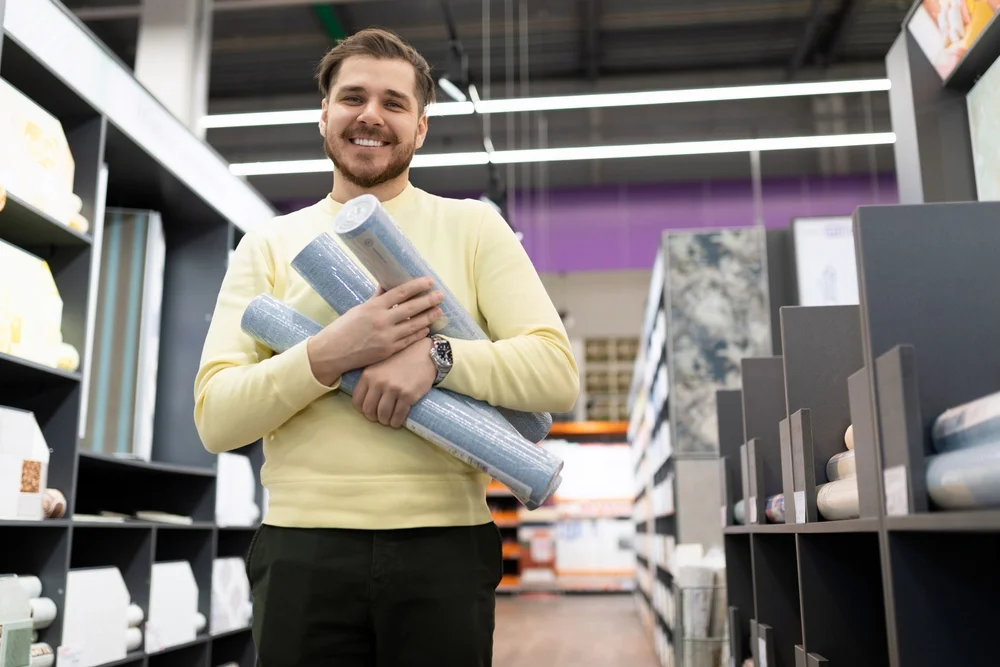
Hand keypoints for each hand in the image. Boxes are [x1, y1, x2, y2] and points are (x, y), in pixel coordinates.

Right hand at [307, 278, 443, 385]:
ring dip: (429, 317)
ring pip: (414, 325)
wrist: (332, 353)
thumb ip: (376, 299)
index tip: (429, 281)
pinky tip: (427, 328)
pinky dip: (419, 333)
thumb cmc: (343, 329)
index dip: (417, 286)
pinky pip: (409, 341)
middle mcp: (382, 321)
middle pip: (412, 308)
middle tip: (441, 295)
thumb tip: (387, 286)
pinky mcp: (388, 351)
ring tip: (439, 311)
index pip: (401, 293)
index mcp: (373, 307)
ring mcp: (386, 337)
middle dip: (429, 301)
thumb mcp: (359, 309)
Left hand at [352, 338, 435, 427]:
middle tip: (380, 417)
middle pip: (369, 410)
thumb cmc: (401, 360)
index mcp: (368, 375)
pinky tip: (397, 421)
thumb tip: (364, 399)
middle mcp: (379, 382)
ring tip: (389, 420)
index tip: (370, 410)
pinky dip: (396, 422)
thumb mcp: (379, 364)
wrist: (424, 354)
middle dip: (374, 417)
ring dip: (385, 421)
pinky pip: (398, 416)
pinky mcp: (407, 395)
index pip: (357, 400)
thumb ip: (370, 379)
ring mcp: (393, 389)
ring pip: (383, 415)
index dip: (363, 409)